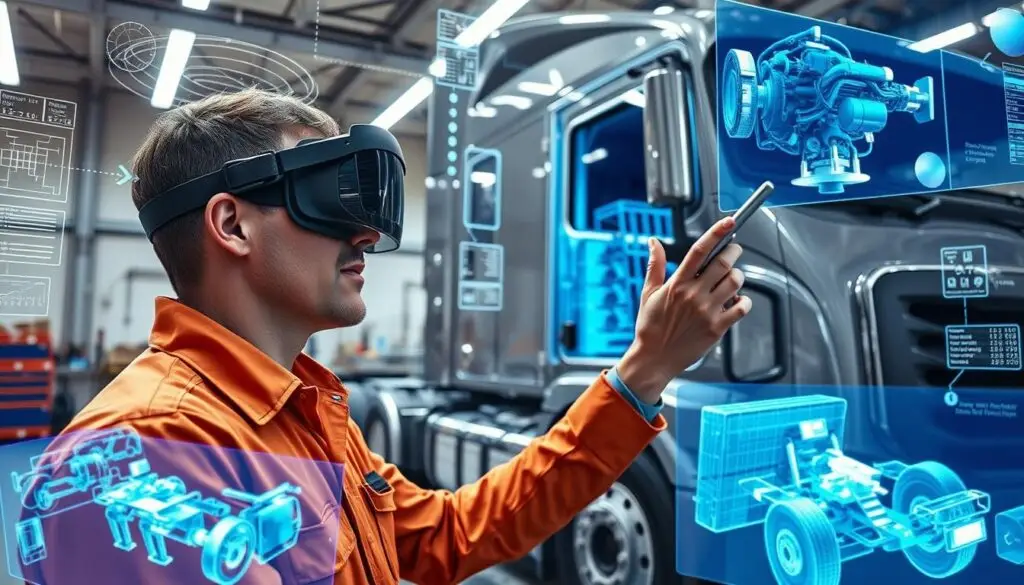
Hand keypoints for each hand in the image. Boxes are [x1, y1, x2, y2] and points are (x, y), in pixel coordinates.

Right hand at [617, 217, 751, 402]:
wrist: (654, 358)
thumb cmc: (650, 327)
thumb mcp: (648, 293)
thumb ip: (655, 265)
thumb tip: (653, 242)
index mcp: (677, 284)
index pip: (699, 251)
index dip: (716, 233)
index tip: (728, 222)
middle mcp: (693, 295)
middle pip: (723, 263)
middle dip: (733, 251)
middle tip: (733, 250)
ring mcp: (707, 312)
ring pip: (735, 282)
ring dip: (738, 276)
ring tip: (732, 278)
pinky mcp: (717, 328)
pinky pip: (741, 308)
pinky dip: (744, 301)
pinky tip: (737, 301)